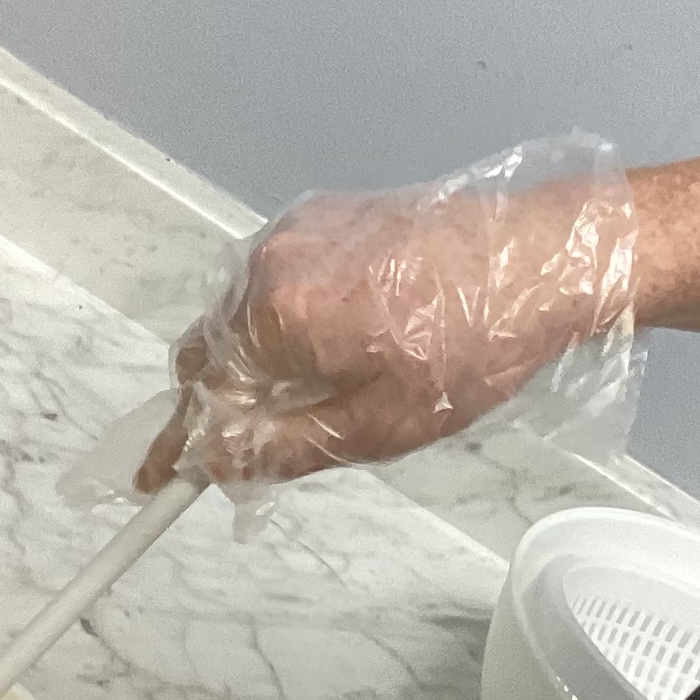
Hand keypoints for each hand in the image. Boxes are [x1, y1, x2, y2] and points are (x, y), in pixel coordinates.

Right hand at [140, 142, 638, 493]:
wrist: (543, 257)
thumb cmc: (471, 347)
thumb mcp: (377, 425)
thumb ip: (282, 446)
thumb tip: (215, 462)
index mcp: (274, 311)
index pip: (198, 390)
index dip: (179, 443)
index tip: (155, 484)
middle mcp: (270, 259)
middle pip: (215, 346)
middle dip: (227, 401)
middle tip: (260, 448)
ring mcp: (300, 230)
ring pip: (250, 313)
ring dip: (267, 360)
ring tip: (332, 397)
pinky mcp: (332, 215)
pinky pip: (286, 281)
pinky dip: (296, 321)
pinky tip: (353, 347)